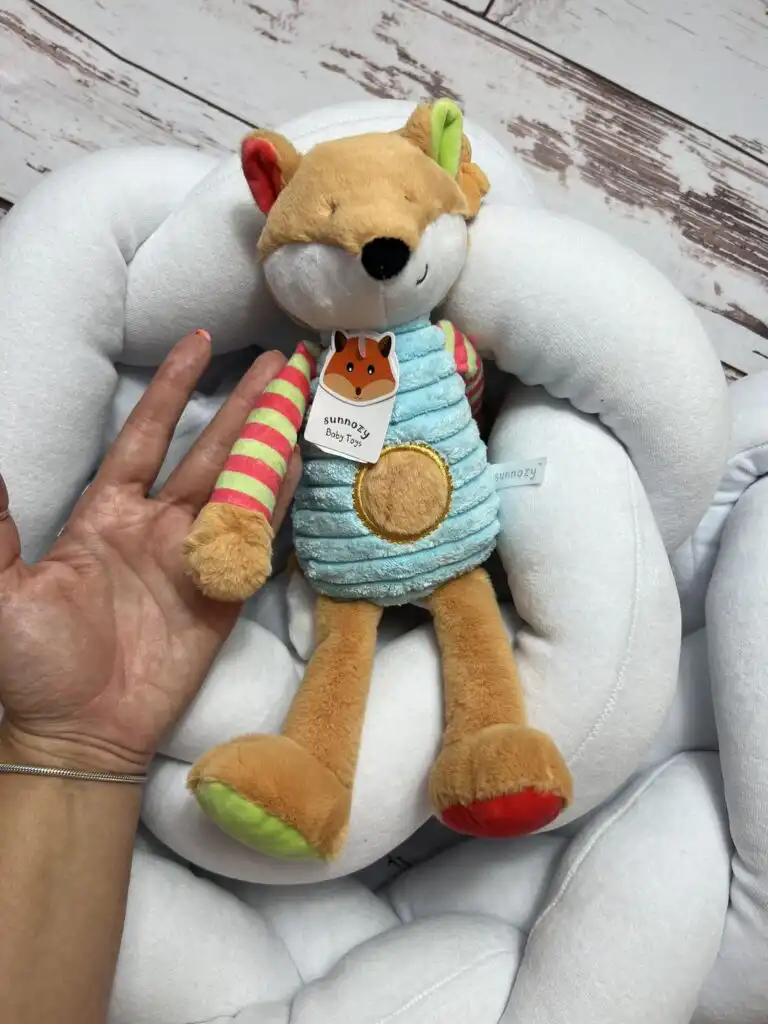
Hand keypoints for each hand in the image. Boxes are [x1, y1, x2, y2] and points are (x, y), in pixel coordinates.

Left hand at [0, 332, 298, 774]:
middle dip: (243, 405)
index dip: (172, 391)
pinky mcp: (224, 594)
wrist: (77, 733)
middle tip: (281, 361)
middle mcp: (157, 527)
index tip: (199, 345)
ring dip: (270, 443)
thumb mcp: (0, 591)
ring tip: (300, 399)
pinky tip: (298, 464)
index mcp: (106, 515)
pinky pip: (257, 538)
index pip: (146, 436)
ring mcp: (196, 559)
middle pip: (209, 451)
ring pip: (240, 486)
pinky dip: (278, 501)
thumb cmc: (33, 664)